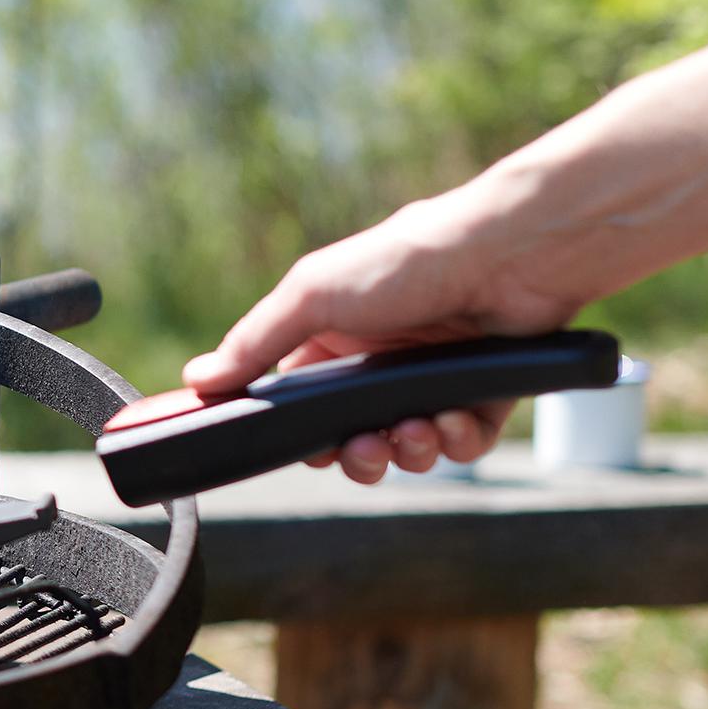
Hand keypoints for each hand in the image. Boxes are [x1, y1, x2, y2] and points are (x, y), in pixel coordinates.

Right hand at [184, 194, 592, 484]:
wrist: (510, 256)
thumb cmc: (406, 261)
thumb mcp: (311, 295)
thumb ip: (254, 341)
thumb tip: (198, 379)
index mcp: (332, 332)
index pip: (298, 398)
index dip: (298, 430)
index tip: (301, 447)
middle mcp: (379, 356)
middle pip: (351, 433)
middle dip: (356, 452)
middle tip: (362, 448)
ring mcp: (431, 376)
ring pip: (406, 444)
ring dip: (407, 450)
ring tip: (413, 431)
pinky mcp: (482, 392)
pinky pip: (461, 441)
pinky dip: (456, 440)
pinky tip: (453, 419)